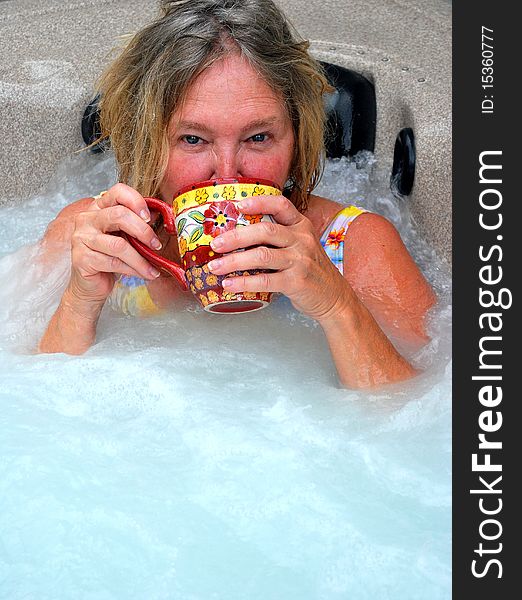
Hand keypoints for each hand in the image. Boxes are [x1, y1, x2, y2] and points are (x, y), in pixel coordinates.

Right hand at [67, 183, 162, 312]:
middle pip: (119, 215)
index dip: (136, 201)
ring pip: (118, 245)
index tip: (149, 217)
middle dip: (143, 231)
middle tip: (156, 245)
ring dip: (141, 258)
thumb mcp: (125, 237)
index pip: (117, 192)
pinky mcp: (81, 258)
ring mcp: (81, 238)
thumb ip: (138, 226)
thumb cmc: (110, 258)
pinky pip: (113, 262)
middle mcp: (87, 219)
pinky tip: (144, 274)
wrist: (91, 284)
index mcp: (99, 208)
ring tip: (153, 268)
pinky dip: (133, 269)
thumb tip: (162, 218)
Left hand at [207, 195, 347, 319]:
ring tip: (215, 267)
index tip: (238, 205)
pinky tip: (229, 285)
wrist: (334, 298)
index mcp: (302, 226)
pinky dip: (243, 283)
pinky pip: (265, 281)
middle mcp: (302, 240)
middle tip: (216, 244)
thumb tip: (238, 237)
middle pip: (265, 231)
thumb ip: (279, 238)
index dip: (258, 202)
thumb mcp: (301, 246)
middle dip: (235, 237)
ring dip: (234, 261)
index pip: (281, 205)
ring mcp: (300, 261)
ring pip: (261, 256)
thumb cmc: (311, 271)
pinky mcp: (296, 282)